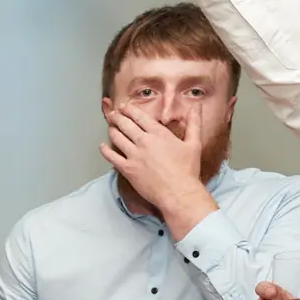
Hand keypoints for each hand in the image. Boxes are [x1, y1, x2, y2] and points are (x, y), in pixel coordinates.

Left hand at [103, 105, 213, 234]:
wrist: (178, 193)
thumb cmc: (187, 170)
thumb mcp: (194, 143)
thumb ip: (194, 123)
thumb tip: (197, 107)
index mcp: (159, 134)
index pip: (140, 116)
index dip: (129, 110)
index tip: (124, 107)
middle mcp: (144, 141)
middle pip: (125, 125)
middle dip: (117, 117)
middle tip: (113, 114)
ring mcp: (134, 155)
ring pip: (117, 138)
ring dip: (112, 130)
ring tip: (110, 126)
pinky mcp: (127, 169)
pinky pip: (111, 157)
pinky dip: (105, 150)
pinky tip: (102, 146)